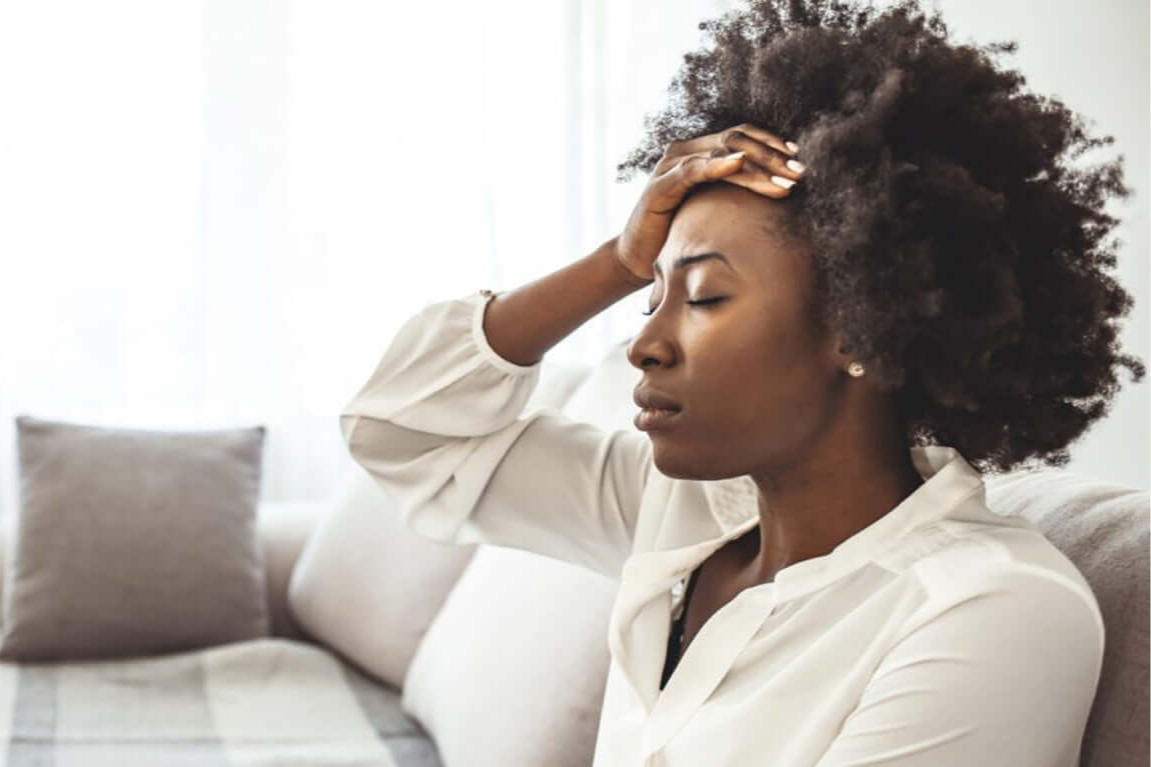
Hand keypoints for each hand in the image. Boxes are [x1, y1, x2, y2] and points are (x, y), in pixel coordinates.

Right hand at [614, 123, 804, 282]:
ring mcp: (670, 166)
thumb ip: (737, 195)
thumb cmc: (679, 237)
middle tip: (800, 173)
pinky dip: (718, 166)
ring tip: (784, 181)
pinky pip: (693, 170)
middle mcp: (684, 151)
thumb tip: (784, 194)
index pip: (742, 136)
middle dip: (772, 156)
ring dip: (757, 166)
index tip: (800, 158)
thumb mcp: (714, 211)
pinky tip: (740, 165)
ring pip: (721, 153)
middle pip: (736, 139)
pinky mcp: (660, 185)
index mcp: (698, 152)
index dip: (772, 143)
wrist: (637, 259)